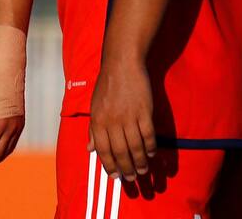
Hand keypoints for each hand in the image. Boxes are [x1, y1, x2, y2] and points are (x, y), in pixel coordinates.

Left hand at [88, 57, 156, 181]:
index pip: (103, 150)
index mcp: (98, 120)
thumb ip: (93, 128)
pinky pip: (148, 135)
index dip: (109, 166)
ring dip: (140, 162)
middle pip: (120, 152)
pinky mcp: (144, 111)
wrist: (122, 63)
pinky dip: (150, 147)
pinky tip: (151, 154)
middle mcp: (112, 121)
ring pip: (135, 147)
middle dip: (126, 168)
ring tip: (143, 171)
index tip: (115, 176)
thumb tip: (90, 149)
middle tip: (132, 179)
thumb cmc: (107, 84)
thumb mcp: (94, 105)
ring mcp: (129, 117)